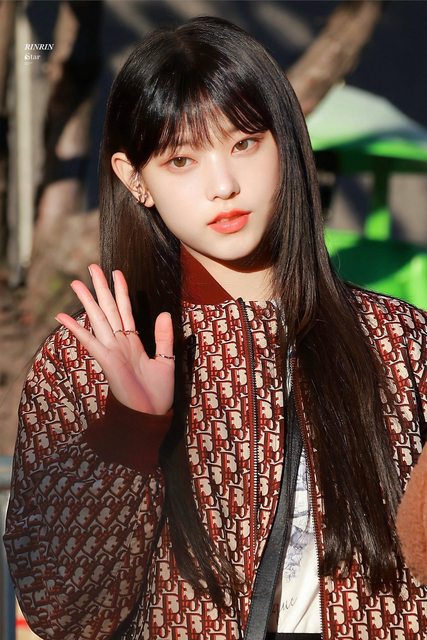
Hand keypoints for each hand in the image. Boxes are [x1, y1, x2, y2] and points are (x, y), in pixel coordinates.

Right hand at [56, 264, 173, 414]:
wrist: (151, 414)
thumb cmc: (158, 392)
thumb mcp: (166, 360)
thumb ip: (164, 337)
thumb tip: (164, 313)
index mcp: (134, 341)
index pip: (125, 311)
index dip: (121, 292)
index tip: (116, 273)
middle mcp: (120, 342)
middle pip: (108, 309)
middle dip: (101, 288)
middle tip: (91, 268)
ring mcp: (111, 350)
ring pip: (98, 320)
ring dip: (87, 301)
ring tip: (77, 283)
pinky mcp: (106, 361)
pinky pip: (90, 341)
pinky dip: (77, 329)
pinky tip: (64, 317)